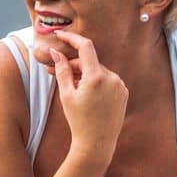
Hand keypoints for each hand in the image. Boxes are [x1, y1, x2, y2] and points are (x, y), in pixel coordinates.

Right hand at [46, 30, 127, 160]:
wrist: (97, 142)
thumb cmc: (78, 120)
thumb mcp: (66, 94)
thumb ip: (62, 70)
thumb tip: (55, 52)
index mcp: (97, 77)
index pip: (85, 47)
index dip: (71, 38)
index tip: (59, 34)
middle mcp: (112, 78)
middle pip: (89, 62)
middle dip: (71, 65)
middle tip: (52, 70)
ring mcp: (120, 84)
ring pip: (97, 71)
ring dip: (83, 74)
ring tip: (69, 86)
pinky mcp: (123, 91)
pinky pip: (107, 80)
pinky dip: (95, 81)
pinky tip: (85, 94)